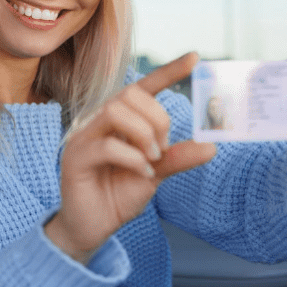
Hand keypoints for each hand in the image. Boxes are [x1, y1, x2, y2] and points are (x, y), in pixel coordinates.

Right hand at [46, 53, 215, 263]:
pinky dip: (133, 158)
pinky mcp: (75, 158)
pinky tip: (143, 173)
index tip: (195, 58)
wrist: (93, 228)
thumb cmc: (119, 194)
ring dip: (144, 134)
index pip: (144, 87)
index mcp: (119, 120)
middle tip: (163, 148)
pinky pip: (107, 145)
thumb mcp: (156, 173)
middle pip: (130, 95)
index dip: (169, 71)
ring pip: (114, 111)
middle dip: (157, 118)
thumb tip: (211, 146)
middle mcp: (98, 121)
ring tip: (153, 159)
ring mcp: (83, 137)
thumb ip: (178, 157)